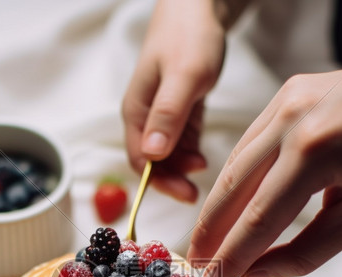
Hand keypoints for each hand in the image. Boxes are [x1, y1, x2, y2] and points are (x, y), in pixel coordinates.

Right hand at [121, 0, 226, 201]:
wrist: (199, 8)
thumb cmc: (189, 37)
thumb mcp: (184, 77)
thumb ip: (168, 115)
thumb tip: (152, 154)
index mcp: (137, 111)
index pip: (140, 159)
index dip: (159, 181)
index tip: (184, 193)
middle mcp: (145, 117)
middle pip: (152, 162)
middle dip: (171, 180)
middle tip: (195, 194)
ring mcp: (162, 114)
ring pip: (167, 154)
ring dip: (182, 168)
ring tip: (204, 171)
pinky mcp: (179, 110)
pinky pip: (181, 141)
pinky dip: (189, 153)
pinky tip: (203, 157)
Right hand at [188, 49, 341, 276]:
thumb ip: (306, 251)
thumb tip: (255, 274)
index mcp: (315, 149)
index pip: (260, 217)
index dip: (232, 256)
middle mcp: (291, 116)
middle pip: (234, 187)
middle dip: (211, 232)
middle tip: (195, 267)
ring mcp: (287, 97)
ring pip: (237, 162)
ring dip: (221, 205)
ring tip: (209, 242)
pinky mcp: (290, 90)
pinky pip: (253, 141)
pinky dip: (242, 175)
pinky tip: (235, 203)